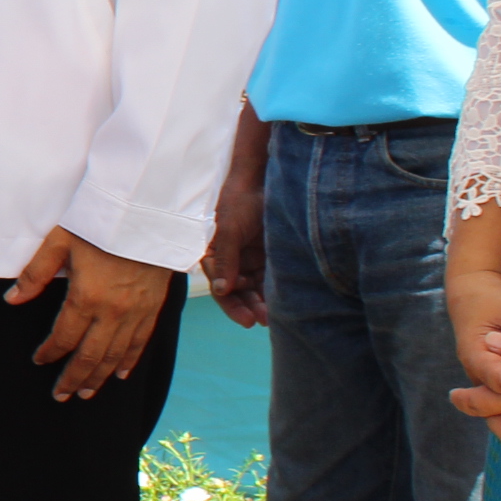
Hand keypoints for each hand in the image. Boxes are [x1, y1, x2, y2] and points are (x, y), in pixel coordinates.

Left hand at [8, 226, 171, 398]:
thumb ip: (34, 274)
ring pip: (116, 355)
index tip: (39, 360)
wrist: (146, 213)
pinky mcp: (153, 308)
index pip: (64, 336)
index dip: (50, 352)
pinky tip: (121, 374)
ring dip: (100, 377)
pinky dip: (130, 361)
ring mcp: (136, 312)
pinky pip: (141, 342)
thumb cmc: (98, 225)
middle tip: (61, 396)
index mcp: (86, 297)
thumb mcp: (59, 242)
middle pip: (91, 355)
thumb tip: (11, 299)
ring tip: (86, 393)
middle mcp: (113, 312)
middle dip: (73, 378)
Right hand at [203, 171, 268, 328]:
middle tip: (263, 320)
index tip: (247, 318)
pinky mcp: (271, 256)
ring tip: (275, 317)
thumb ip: (225, 259)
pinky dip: (276, 292)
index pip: (220, 285)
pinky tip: (285, 304)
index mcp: (215, 254)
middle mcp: (232, 260)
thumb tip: (221, 290)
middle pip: (237, 291)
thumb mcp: (229, 229)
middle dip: (249, 306)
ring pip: (255, 289)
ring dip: (263, 303)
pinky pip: (272, 279)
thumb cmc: (239, 201)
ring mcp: (251, 259)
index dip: (231, 303)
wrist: (265, 179)